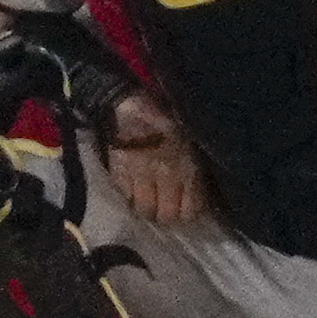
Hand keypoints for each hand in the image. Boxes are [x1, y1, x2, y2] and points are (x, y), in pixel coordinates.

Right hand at [103, 91, 206, 226]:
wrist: (133, 102)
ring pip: (144, 210)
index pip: (190, 208)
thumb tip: (197, 190)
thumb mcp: (190, 141)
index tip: (185, 208)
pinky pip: (125, 196)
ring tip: (148, 201)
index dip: (188, 211)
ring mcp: (141, 176)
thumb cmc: (168, 117)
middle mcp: (166, 177)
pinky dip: (129, 196)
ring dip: (147, 208)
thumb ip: (194, 167)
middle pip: (166, 215)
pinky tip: (133, 189)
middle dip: (167, 214)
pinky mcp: (119, 173)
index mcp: (188, 167)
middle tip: (165, 208)